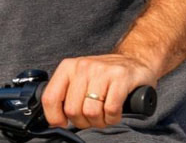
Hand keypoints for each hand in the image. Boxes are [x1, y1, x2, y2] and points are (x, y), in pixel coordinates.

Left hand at [41, 53, 158, 129]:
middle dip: (82, 122)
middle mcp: (83, 67)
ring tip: (104, 116)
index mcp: (68, 67)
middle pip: (72, 110)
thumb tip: (54, 120)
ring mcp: (102, 71)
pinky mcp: (121, 77)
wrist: (135, 61)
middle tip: (91, 119)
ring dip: (99, 122)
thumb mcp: (79, 78)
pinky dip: (112, 118)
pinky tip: (115, 113)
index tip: (63, 123)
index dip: (55, 117)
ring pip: (91, 112)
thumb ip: (66, 94)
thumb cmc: (104, 76)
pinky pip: (111, 109)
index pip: (50, 97)